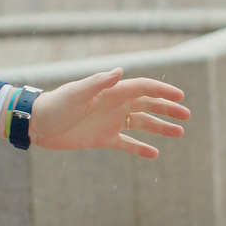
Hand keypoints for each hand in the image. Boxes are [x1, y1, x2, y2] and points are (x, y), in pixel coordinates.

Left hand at [28, 70, 191, 158]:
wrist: (38, 124)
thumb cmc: (56, 105)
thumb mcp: (76, 93)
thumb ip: (98, 83)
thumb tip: (120, 71)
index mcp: (111, 92)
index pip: (143, 88)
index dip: (162, 92)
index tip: (180, 97)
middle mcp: (114, 105)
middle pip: (147, 105)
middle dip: (168, 109)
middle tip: (187, 116)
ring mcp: (110, 122)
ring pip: (142, 124)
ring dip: (160, 127)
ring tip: (179, 133)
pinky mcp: (103, 138)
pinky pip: (127, 143)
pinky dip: (140, 148)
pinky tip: (155, 154)